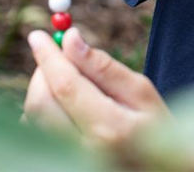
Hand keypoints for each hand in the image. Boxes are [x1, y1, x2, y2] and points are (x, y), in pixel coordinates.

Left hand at [23, 28, 193, 171]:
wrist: (160, 169)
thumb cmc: (155, 126)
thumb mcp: (140, 91)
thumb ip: (103, 66)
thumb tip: (70, 38)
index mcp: (110, 128)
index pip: (66, 86)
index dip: (48, 57)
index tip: (38, 35)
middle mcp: (84, 150)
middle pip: (40, 104)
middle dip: (42, 73)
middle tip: (55, 56)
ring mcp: (70, 161)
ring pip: (33, 118)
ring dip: (42, 90)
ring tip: (68, 81)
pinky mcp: (59, 163)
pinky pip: (36, 133)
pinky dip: (43, 111)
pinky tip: (65, 104)